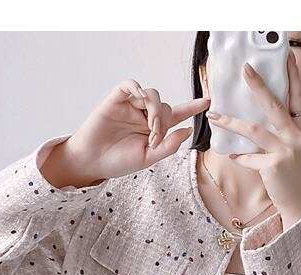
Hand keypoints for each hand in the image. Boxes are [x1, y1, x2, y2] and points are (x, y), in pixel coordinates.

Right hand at [54, 80, 210, 182]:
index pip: (176, 115)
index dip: (192, 108)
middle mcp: (144, 116)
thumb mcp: (148, 158)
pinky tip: (141, 99)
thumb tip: (188, 130)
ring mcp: (131, 106)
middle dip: (164, 122)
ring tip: (149, 128)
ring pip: (152, 95)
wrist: (93, 161)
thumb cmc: (118, 161)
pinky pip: (131, 85)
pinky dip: (138, 89)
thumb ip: (168, 146)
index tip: (207, 102)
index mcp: (154, 130)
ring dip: (155, 110)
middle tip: (154, 139)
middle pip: (164, 107)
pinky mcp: (116, 99)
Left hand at [204, 50, 300, 226]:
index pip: (298, 96)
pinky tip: (231, 154)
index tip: (285, 55)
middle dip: (258, 85)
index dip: (292, 75)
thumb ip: (284, 132)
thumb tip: (259, 116)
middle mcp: (297, 136)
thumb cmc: (294, 176)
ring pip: (254, 130)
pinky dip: (239, 156)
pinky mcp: (274, 166)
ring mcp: (286, 151)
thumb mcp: (296, 149)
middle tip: (245, 69)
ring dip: (231, 122)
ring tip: (214, 115)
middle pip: (275, 105)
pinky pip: (249, 157)